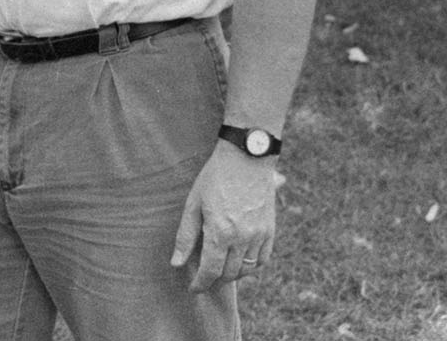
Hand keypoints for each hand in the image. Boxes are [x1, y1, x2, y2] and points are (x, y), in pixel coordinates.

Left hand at [169, 141, 276, 292]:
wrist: (246, 157)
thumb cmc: (215, 177)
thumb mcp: (193, 203)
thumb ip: (185, 236)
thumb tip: (176, 263)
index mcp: (219, 232)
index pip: (210, 272)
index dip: (200, 284)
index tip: (194, 288)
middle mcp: (241, 238)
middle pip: (228, 274)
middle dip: (214, 279)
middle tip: (205, 276)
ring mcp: (258, 234)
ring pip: (247, 270)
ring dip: (232, 274)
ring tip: (221, 268)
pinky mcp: (270, 229)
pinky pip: (263, 259)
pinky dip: (252, 266)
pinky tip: (241, 260)